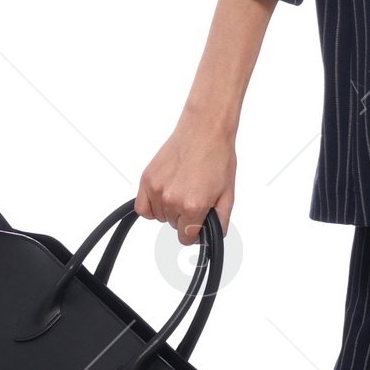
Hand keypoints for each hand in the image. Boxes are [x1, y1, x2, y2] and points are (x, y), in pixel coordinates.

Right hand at [136, 106, 237, 242]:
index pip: (186, 238)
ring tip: (181, 190)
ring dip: (169, 210)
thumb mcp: (227, 194)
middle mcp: (172, 199)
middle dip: (185, 217)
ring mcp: (157, 189)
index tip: (198, 223)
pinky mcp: (147, 179)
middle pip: (174, 226)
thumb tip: (214, 237)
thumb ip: (220, 221)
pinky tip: (163, 197)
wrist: (204, 131)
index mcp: (193, 206)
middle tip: (194, 196)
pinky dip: (151, 207)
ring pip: (160, 217)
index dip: (195, 232)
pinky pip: (142, 207)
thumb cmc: (217, 157)